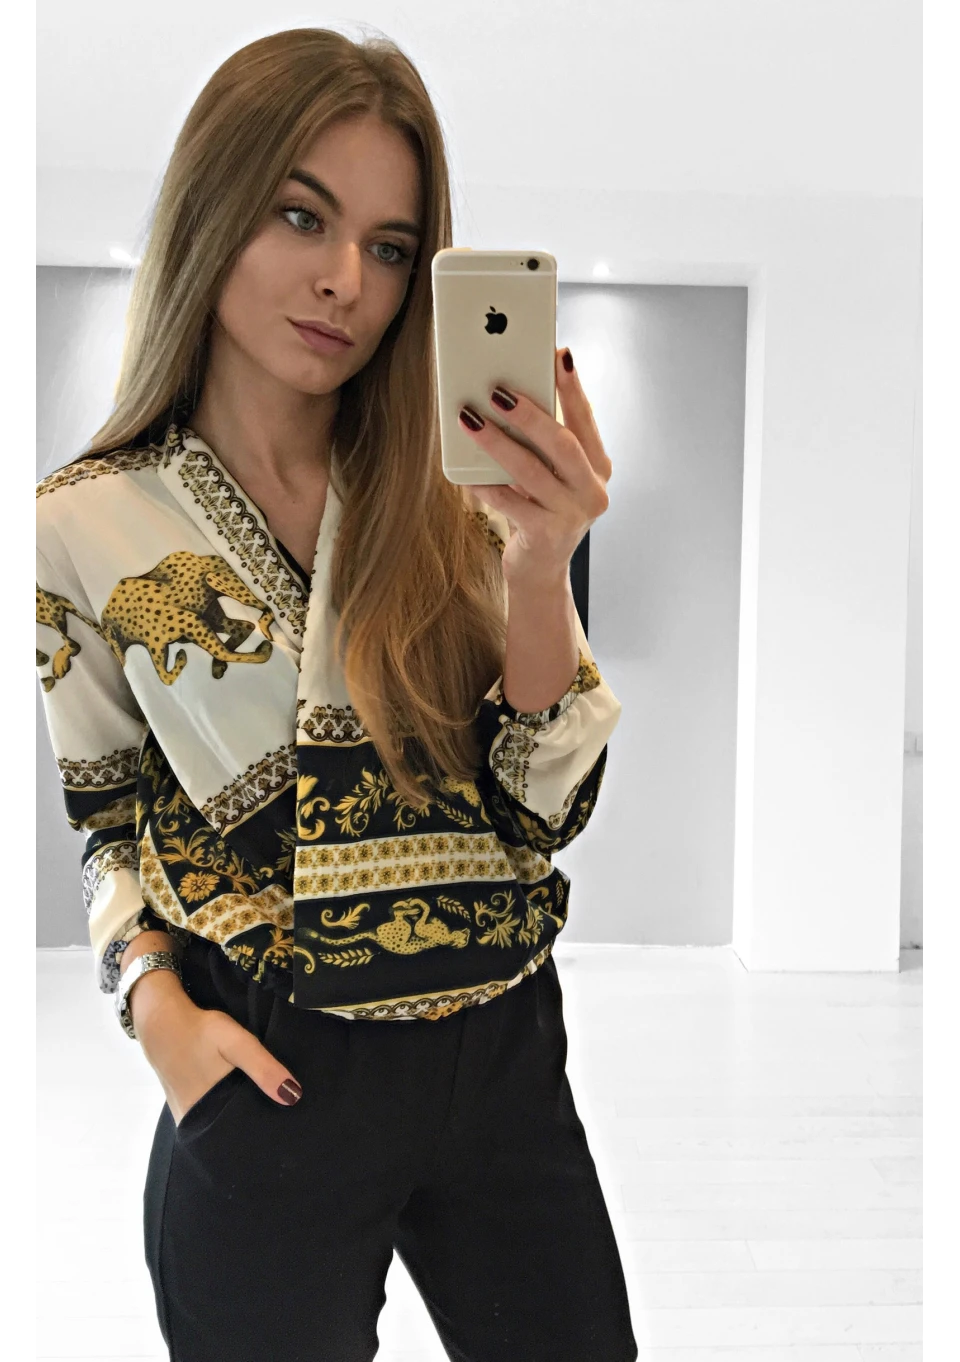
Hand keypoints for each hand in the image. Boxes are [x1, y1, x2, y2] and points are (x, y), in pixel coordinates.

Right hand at [133, 984, 302, 1125]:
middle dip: (254, 1130)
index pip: (242, 1139)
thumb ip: (263, 1067)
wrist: (162, 1022)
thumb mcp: (237, 1043)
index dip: (264, 1136)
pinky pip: (210, 1116)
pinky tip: (242, 1101)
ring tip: (268, 1113)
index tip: (287, 1133)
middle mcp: (196, 1122)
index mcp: (209, 1113)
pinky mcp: (184, 1106)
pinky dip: (225, 1111)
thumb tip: (292, 1097)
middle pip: (231, 1135)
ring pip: (220, 1126)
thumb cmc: (201, 1032)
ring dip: (239, 1120)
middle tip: (282, 1123)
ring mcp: (187, 1116)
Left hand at [459, 347, 612, 584]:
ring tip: (470, 420)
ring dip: (497, 443)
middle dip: (529, 414)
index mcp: (599, 467)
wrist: (541, 569)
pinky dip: (485, 484)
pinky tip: (465, 471)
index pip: (586, 420)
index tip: (558, 355)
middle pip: (562, 444)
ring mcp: (571, 515)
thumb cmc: (542, 509)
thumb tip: (513, 390)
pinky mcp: (546, 535)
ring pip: (531, 470)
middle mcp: (593, 491)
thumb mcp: (553, 473)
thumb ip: (545, 439)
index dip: (572, 388)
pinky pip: (509, 502)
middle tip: (498, 390)